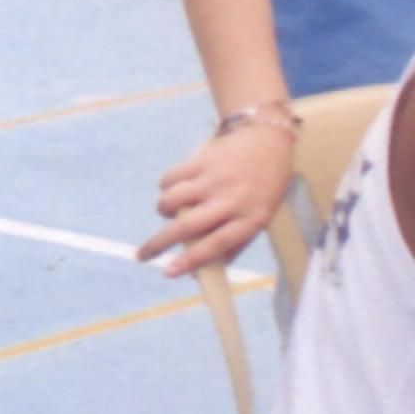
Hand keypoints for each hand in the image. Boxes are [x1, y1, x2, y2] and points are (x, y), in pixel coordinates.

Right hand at [135, 127, 293, 277]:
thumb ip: (234, 244)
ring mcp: (217, 178)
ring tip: (170, 211)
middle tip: (143, 255)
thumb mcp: (260, 217)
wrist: (270, 140)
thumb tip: (196, 272)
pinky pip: (171, 178)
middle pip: (187, 227)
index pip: (218, 244)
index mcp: (252, 218)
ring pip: (172, 201)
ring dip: (163, 210)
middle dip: (158, 244)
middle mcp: (234, 199)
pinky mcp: (204, 160)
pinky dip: (166, 187)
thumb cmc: (263, 187)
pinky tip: (176, 187)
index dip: (191, 261)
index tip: (169, 273)